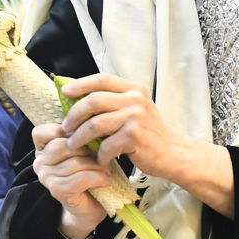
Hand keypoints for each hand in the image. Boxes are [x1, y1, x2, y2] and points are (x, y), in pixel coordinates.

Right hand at [32, 122, 110, 238]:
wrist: (89, 208)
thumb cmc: (88, 175)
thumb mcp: (83, 151)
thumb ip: (79, 136)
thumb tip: (91, 121)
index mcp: (42, 149)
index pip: (43, 131)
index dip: (65, 131)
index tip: (84, 139)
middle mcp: (39, 162)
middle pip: (64, 144)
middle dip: (87, 149)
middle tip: (101, 156)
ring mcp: (46, 177)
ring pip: (75, 161)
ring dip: (96, 165)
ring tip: (105, 170)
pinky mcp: (57, 190)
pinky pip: (81, 177)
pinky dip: (97, 177)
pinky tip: (104, 180)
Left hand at [57, 73, 233, 215]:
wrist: (173, 153)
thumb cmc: (149, 133)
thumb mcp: (135, 109)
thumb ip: (114, 102)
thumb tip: (78, 100)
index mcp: (133, 89)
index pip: (101, 79)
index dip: (80, 84)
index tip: (65, 92)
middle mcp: (135, 99)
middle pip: (93, 101)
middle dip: (73, 115)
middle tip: (65, 127)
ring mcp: (135, 117)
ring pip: (95, 125)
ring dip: (79, 137)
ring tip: (73, 145)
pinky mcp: (134, 137)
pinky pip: (106, 146)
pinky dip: (99, 155)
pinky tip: (100, 160)